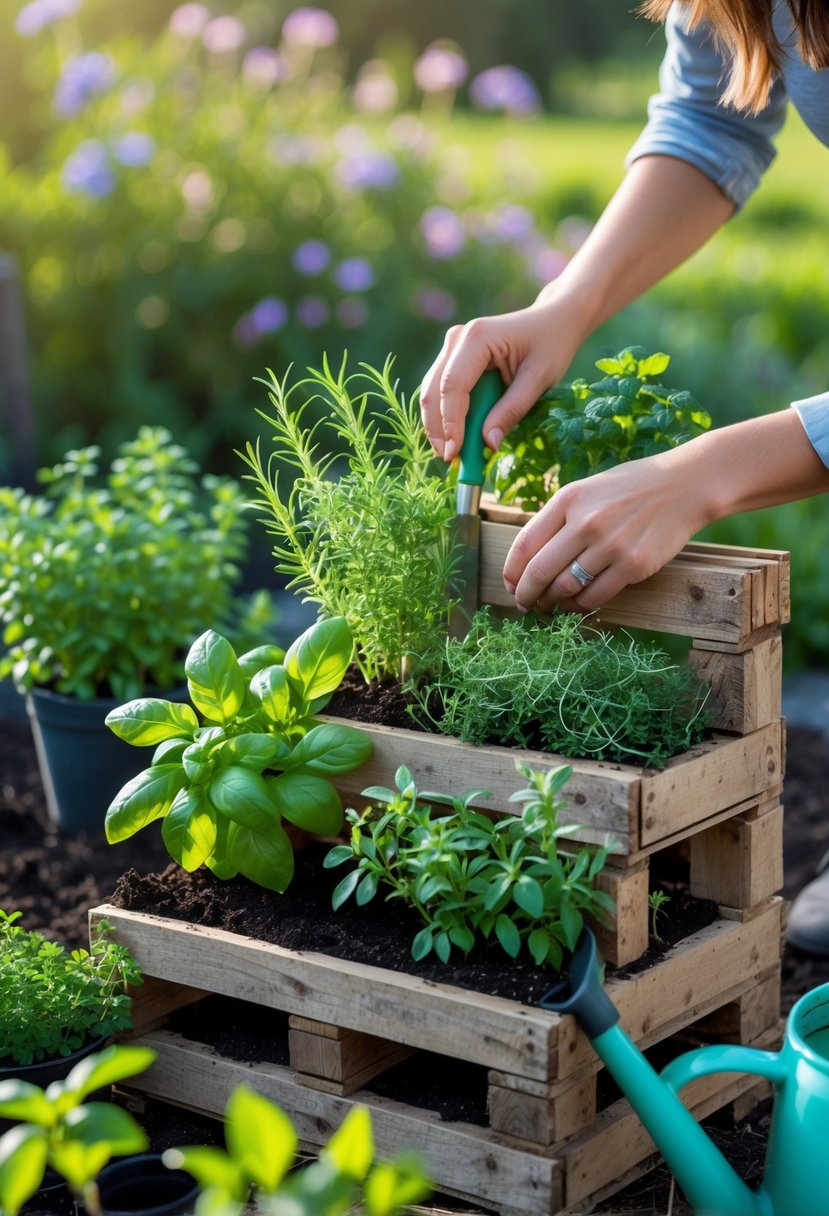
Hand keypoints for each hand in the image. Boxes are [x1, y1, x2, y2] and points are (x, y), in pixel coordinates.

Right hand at [419, 295, 585, 460]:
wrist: (553, 320)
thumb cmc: (551, 345)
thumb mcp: (540, 379)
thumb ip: (512, 410)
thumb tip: (489, 444)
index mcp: (477, 338)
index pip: (453, 386)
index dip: (450, 424)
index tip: (455, 455)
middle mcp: (457, 339)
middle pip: (434, 391)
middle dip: (439, 429)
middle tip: (451, 462)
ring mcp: (452, 347)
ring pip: (432, 392)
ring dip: (440, 426)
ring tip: (455, 454)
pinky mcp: (453, 358)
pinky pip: (441, 391)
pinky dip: (447, 416)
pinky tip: (457, 437)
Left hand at [503, 450, 710, 612]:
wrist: (683, 486)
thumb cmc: (629, 488)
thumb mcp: (586, 490)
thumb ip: (558, 519)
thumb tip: (528, 560)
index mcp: (568, 500)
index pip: (524, 545)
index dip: (511, 573)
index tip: (511, 585)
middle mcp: (586, 522)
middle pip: (539, 572)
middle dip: (526, 595)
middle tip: (525, 604)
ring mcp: (611, 546)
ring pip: (566, 588)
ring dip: (552, 602)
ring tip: (550, 604)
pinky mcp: (634, 566)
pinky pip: (596, 596)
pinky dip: (580, 605)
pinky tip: (577, 602)